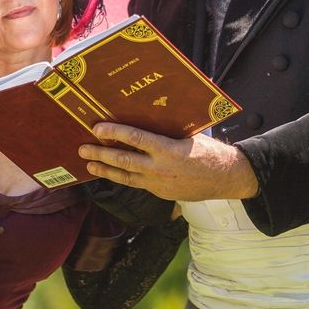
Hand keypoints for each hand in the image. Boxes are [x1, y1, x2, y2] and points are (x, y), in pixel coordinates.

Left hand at [79, 123, 259, 201]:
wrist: (225, 178)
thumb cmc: (208, 151)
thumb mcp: (188, 135)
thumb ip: (166, 130)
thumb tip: (146, 115)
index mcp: (168, 149)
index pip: (135, 138)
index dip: (114, 132)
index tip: (98, 128)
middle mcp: (160, 168)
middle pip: (123, 160)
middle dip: (100, 154)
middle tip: (83, 148)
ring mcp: (158, 184)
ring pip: (125, 177)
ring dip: (105, 170)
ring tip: (89, 165)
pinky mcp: (160, 193)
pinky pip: (136, 184)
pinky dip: (121, 178)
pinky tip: (111, 173)